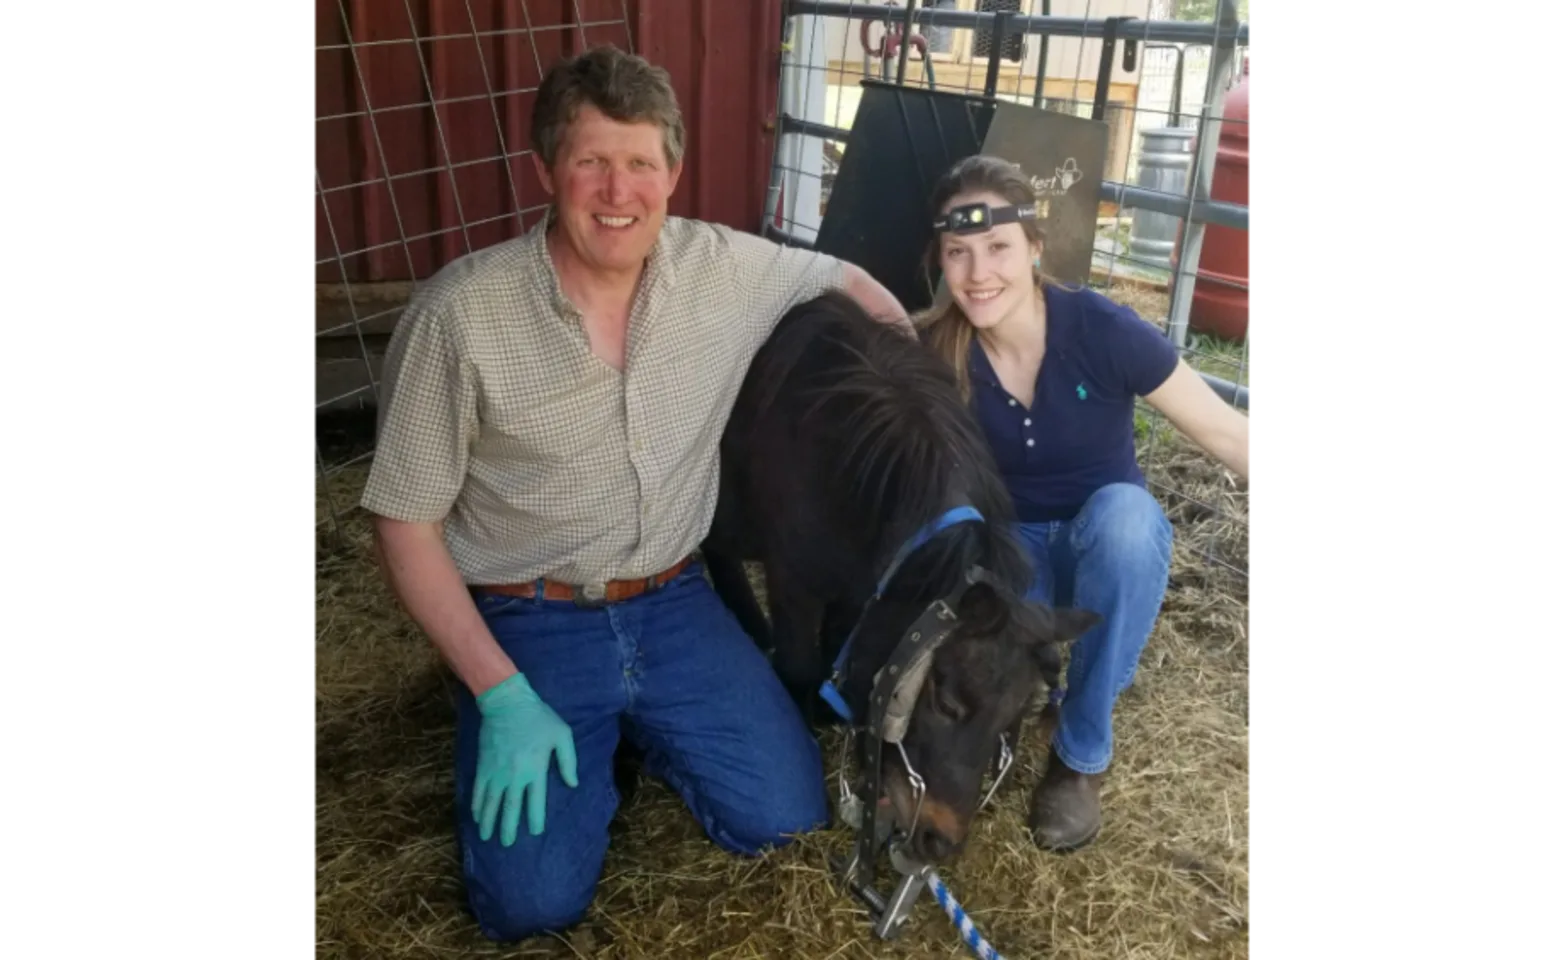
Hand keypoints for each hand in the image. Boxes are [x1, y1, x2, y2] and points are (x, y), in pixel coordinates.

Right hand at [472, 672, 577, 844]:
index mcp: (535, 770)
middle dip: (508, 828)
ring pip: (491, 803)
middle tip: (506, 844)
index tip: (534, 832)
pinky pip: (478, 790)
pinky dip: (476, 805)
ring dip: (488, 821)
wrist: (507, 703)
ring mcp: (496, 772)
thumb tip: (573, 784)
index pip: (535, 802)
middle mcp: (514, 776)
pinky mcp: (483, 766)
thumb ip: (568, 761)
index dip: (534, 819)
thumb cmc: (538, 718)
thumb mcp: (562, 735)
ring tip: (487, 837)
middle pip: (510, 808)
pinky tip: (476, 816)